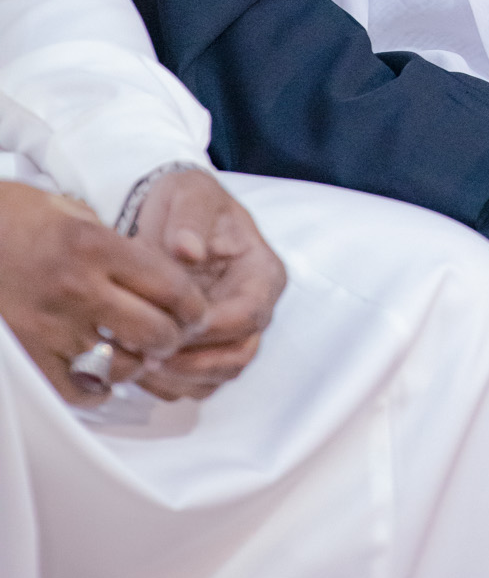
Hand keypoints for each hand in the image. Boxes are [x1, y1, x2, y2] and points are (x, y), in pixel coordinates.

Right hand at [0, 181, 209, 405]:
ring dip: (136, 364)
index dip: (194, 305)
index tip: (198, 312)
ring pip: (121, 365)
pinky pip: (78, 388)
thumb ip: (118, 245)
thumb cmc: (16, 218)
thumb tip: (156, 277)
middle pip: (154, 331)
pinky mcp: (28, 354)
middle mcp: (77, 288)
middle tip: (172, 335)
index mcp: (95, 246)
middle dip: (173, 337)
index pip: (170, 286)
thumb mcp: (75, 212)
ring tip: (137, 354)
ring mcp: (51, 326)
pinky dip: (97, 387)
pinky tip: (101, 374)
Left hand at [131, 170, 286, 399]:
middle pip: (239, 355)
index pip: (250, 315)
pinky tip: (138, 367)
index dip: (212, 328)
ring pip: (218, 376)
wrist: (165, 215)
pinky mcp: (208, 350)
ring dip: (180, 378)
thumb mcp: (189, 194)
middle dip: (193, 362)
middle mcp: (255, 308)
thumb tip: (188, 250)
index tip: (171, 326)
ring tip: (138, 362)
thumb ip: (189, 219)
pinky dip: (170, 383)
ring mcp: (232, 333)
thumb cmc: (185, 202)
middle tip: (147, 355)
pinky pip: (197, 383)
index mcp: (263, 273)